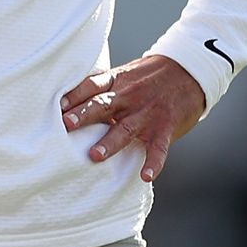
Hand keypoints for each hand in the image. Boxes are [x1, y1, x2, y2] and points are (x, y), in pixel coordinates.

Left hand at [60, 55, 206, 182]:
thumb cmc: (149, 77)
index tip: (56, 106)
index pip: (91, 86)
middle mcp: (129, 97)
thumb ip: (103, 89)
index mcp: (117, 82)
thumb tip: (68, 103)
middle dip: (84, 115)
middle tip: (65, 126)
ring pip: (125, 128)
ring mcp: (147, 113)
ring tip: (95, 156)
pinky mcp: (165, 127)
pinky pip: (158, 148)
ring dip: (110, 142)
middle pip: (102, 105)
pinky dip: (153, 163)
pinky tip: (146, 176)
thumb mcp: (125, 75)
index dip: (74, 95)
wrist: (189, 70)